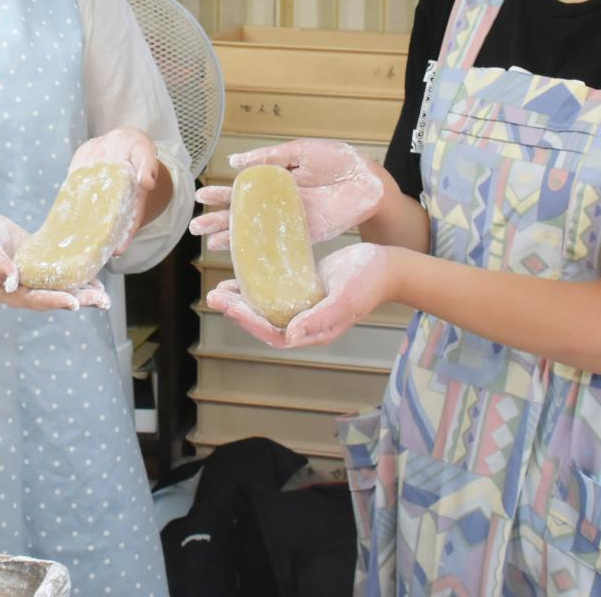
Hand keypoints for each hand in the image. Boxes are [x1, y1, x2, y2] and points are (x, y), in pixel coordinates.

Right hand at [0, 207, 109, 310]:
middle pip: (50, 298)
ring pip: (57, 289)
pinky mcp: (36, 265)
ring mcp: (29, 278)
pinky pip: (57, 274)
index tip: (73, 303)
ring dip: (80, 293)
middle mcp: (19, 289)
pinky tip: (93, 278)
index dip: (52, 301)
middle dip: (76, 300)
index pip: (31, 299)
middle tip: (101, 301)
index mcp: (3, 291)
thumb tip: (12, 281)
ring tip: (104, 297)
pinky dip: (75, 277)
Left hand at [70, 126, 160, 253]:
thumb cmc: (131, 144)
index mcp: (133, 196)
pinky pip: (75, 208)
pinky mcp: (80, 193)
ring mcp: (96, 200)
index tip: (118, 250)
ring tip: (78, 254)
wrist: (109, 141)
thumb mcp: (141, 147)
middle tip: (93, 258)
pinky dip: (70, 220)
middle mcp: (115, 203)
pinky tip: (62, 233)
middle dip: (104, 242)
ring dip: (86, 236)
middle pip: (111, 226)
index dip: (126, 235)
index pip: (131, 219)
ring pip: (92, 221)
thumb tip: (147, 183)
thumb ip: (147, 162)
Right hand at [189, 139, 386, 249]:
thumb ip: (270, 157)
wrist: (369, 182)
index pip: (242, 189)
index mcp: (276, 181)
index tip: (200, 196)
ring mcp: (290, 221)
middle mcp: (279, 203)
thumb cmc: (338, 161)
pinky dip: (260, 251)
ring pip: (255, 231)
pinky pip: (277, 245)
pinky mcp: (305, 235)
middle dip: (218, 220)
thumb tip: (234, 162)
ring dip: (232, 237)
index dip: (221, 193)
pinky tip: (242, 257)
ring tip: (208, 243)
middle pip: (242, 214)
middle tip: (195, 227)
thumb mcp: (301, 151)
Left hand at [207, 243, 390, 347]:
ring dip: (242, 302)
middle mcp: (306, 322)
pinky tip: (241, 276)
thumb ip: (319, 319)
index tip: (231, 307)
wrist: (387, 264)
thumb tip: (289, 336)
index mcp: (315, 331)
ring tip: (219, 291)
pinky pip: (275, 292)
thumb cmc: (369, 281)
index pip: (275, 335)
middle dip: (239, 312)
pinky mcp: (304, 288)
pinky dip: (256, 286)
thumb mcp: (345, 298)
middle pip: (265, 324)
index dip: (251, 324)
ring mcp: (305, 306)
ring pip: (267, 309)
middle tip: (214, 297)